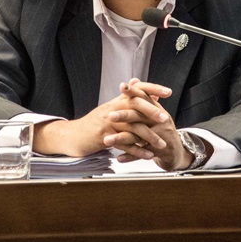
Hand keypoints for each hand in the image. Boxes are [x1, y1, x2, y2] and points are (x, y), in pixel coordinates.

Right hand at [32, 79, 171, 157]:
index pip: (136, 89)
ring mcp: (107, 123)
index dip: (153, 88)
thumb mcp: (111, 108)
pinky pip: (124, 144)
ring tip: (161, 144)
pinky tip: (148, 155)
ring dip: (148, 137)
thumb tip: (142, 85)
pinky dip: (137, 151)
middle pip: (135, 106)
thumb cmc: (94, 124)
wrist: (72, 135)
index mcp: (116, 101)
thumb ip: (127, 99)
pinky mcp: (104, 137)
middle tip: (166, 119)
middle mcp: (113, 109)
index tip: (168, 91)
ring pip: (131, 127)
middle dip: (152, 112)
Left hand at [105, 79, 193, 170]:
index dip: (133, 92)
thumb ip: (143, 98)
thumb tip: (134, 80)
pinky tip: (118, 158)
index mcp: (157, 109)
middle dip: (124, 116)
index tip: (121, 86)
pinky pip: (142, 154)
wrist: (176, 153)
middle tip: (109, 116)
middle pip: (140, 116)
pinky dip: (130, 156)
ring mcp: (161, 136)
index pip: (144, 98)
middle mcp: (160, 121)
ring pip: (138, 136)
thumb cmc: (162, 131)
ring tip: (107, 140)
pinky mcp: (159, 151)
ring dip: (121, 139)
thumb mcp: (155, 113)